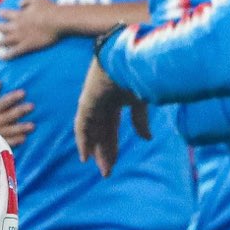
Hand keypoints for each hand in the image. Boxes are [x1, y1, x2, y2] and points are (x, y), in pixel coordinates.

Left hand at [0, 0, 64, 58]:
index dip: (1, 13)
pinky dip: (6, 55)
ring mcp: (20, 37)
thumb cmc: (49, 8)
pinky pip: (14, 52)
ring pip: (5, 41)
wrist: (56, 21)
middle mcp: (17, 26)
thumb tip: (19, 3)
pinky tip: (0, 57)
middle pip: (2, 27)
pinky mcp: (26, 46)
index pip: (7, 14)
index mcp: (19, 15)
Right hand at [0, 79, 34, 146]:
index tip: (24, 93)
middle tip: (32, 106)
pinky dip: (13, 141)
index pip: (2, 102)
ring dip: (20, 128)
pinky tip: (23, 138)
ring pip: (8, 130)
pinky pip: (5, 143)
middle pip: (7, 116)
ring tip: (32, 126)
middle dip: (19, 111)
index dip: (12, 98)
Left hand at [74, 59, 148, 175]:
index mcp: (117, 100)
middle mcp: (103, 103)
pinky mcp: (86, 102)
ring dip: (97, 151)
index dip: (112, 145)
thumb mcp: (141, 101)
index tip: (114, 163)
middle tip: (107, 172)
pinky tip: (85, 156)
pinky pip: (82, 126)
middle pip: (102, 133)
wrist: (129, 58)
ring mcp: (93, 102)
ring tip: (102, 169)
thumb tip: (146, 139)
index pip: (112, 128)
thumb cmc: (139, 73)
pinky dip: (84, 141)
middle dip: (105, 152)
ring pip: (93, 132)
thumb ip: (140, 121)